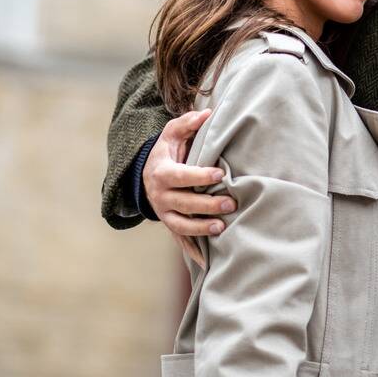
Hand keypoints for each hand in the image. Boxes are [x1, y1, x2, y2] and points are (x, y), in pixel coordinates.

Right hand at [143, 109, 235, 266]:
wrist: (146, 175)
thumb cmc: (166, 152)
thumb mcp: (171, 135)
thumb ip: (187, 124)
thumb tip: (207, 113)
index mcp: (162, 173)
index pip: (181, 176)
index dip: (199, 176)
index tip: (219, 175)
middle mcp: (160, 196)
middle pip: (184, 203)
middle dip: (207, 205)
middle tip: (231, 204)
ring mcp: (164, 213)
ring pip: (181, 225)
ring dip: (201, 229)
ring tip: (222, 228)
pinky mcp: (169, 225)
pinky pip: (179, 240)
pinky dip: (192, 252)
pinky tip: (206, 263)